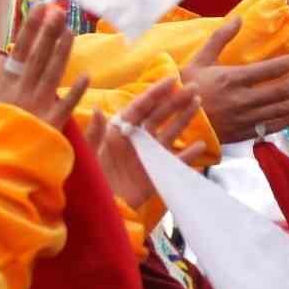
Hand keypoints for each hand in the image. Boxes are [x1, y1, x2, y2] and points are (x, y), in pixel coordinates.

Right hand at [0, 3, 89, 129]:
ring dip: (62, 52)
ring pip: (52, 74)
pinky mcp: (50, 124)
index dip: (32, 27)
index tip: (41, 7)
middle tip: (59, 10)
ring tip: (70, 32)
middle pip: (38, 55)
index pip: (21, 48)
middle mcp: (22, 90)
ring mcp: (37, 106)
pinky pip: (65, 106)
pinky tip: (85, 76)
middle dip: (49, 31)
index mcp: (6, 83)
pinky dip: (75, 92)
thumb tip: (1, 57)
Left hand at [86, 77, 206, 208]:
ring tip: (198, 104)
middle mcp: (135, 141)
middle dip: (175, 101)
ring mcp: (147, 157)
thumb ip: (94, 134)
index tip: (172, 79)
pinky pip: (175, 163)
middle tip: (194, 88)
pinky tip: (201, 145)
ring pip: (169, 134)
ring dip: (183, 119)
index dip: (156, 93)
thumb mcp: (88, 155)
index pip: (140, 108)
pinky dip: (188, 155)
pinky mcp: (155, 175)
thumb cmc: (88, 180)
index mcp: (119, 132)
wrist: (97, 208)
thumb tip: (98, 110)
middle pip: (159, 116)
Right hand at [180, 16, 288, 142]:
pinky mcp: (245, 132)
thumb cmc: (185, 88)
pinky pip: (274, 125)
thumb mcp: (198, 59)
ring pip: (284, 109)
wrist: (176, 123)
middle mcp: (243, 99)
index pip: (273, 69)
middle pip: (284, 89)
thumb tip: (238, 18)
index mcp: (232, 79)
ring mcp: (245, 118)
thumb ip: (220, 38)